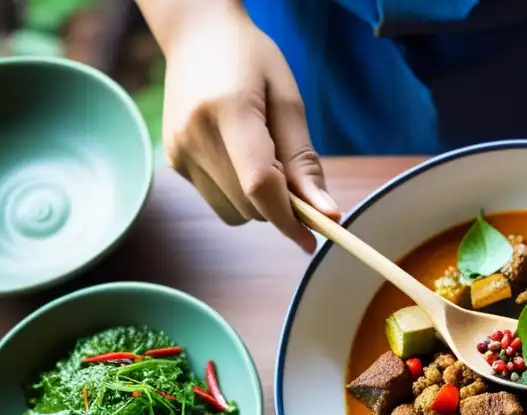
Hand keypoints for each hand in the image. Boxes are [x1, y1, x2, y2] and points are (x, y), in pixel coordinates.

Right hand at [161, 8, 337, 252]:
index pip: (260, 184)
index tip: (315, 238)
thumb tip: (326, 212)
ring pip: (235, 213)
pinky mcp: (173, 162)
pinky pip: (219, 202)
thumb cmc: (252, 61)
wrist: (197, 36)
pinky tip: (238, 156)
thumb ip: (304, 160)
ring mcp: (178, 151)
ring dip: (259, 202)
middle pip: (250, 205)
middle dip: (281, 206)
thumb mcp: (288, 101)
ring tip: (262, 156)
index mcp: (228, 112)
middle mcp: (194, 136)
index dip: (289, 218)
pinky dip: (239, 193)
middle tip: (296, 178)